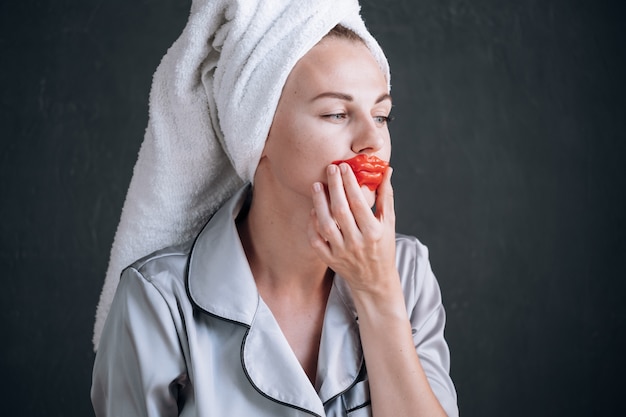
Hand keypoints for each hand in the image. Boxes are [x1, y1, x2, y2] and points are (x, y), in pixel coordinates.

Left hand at [307, 162, 397, 296]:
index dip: (350, 182)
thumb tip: (387, 170)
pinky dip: (312, 225)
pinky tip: (313, 211)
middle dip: (334, 187)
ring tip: (316, 185)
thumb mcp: (389, 223)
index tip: (345, 166)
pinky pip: (316, 241)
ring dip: (319, 203)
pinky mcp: (330, 260)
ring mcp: (341, 252)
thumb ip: (386, 196)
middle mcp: (356, 242)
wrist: (375, 280)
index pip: (358, 202)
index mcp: (373, 232)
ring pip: (325, 224)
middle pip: (340, 210)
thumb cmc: (383, 247)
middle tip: (330, 168)